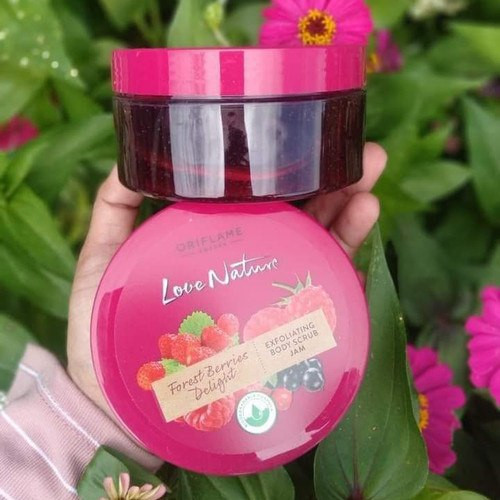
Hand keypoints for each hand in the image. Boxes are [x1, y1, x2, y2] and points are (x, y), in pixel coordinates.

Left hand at [67, 142, 386, 415]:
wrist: (121, 403)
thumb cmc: (106, 332)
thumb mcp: (104, 262)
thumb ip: (114, 214)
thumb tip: (126, 162)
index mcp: (212, 238)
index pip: (251, 196)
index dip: (279, 167)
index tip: (302, 133)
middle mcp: (245, 259)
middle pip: (293, 212)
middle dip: (330, 178)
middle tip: (361, 152)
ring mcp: (263, 291)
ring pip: (315, 240)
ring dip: (347, 204)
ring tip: (369, 173)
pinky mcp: (278, 324)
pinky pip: (317, 283)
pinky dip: (343, 248)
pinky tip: (362, 214)